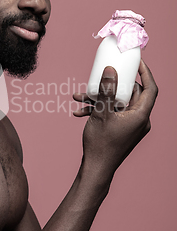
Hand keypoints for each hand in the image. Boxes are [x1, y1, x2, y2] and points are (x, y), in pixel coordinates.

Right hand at [73, 60, 157, 178]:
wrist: (96, 169)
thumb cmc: (101, 144)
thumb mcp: (102, 113)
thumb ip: (107, 90)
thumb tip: (111, 70)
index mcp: (141, 115)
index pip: (150, 88)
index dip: (146, 72)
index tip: (137, 61)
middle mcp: (139, 120)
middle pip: (130, 94)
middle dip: (111, 85)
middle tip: (102, 75)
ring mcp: (130, 125)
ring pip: (117, 103)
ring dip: (99, 98)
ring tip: (79, 97)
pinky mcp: (121, 129)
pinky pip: (112, 113)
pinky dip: (98, 110)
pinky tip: (80, 111)